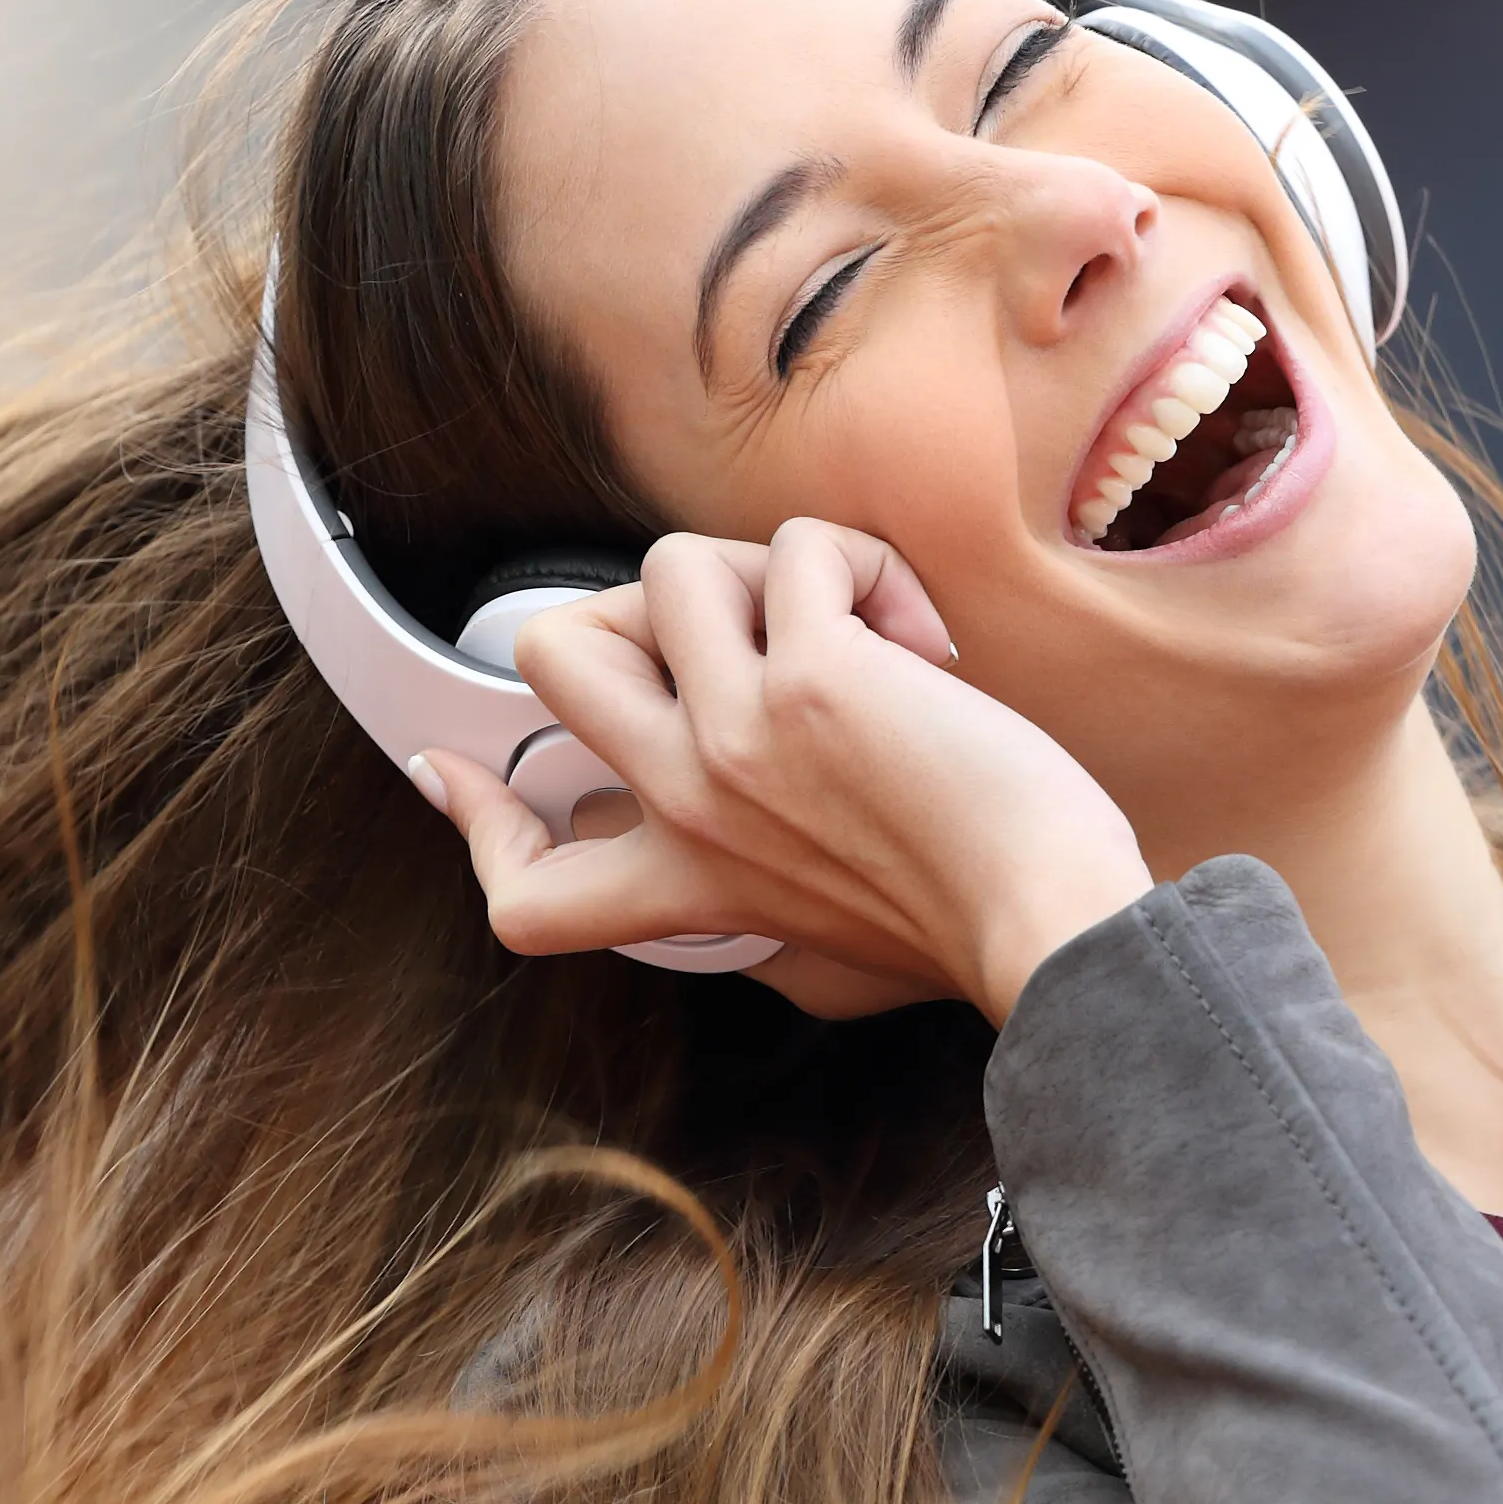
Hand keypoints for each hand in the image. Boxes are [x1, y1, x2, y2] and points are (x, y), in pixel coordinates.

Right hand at [409, 521, 1153, 1021]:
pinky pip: (799, 548)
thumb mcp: (815, 954)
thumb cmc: (966, 932)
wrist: (1047, 925)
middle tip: (733, 636)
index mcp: (684, 886)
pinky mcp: (812, 677)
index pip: (520, 890)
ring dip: (768, 572)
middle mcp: (687, 804)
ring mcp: (736, 736)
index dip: (475, 821)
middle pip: (548, 654)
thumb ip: (742, 901)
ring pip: (671, 567)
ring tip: (851, 631)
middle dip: (630, 609)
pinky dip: (864, 567)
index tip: (455, 775)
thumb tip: (712, 858)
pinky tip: (921, 642)